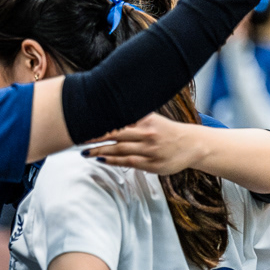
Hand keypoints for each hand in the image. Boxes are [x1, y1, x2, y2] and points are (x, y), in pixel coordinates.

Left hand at [82, 113, 200, 174]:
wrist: (192, 145)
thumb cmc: (166, 130)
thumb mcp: (152, 119)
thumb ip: (133, 116)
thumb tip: (109, 105)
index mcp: (146, 120)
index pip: (118, 119)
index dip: (100, 120)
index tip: (83, 120)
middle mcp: (146, 134)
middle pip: (115, 134)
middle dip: (95, 136)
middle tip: (77, 137)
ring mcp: (148, 150)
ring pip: (119, 150)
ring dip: (99, 151)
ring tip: (84, 151)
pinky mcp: (151, 164)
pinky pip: (127, 162)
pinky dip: (112, 161)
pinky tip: (100, 159)